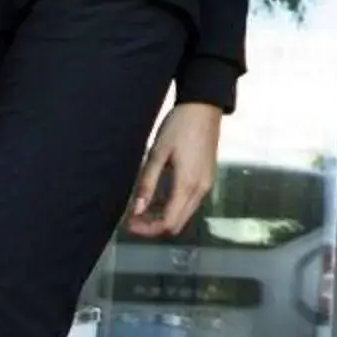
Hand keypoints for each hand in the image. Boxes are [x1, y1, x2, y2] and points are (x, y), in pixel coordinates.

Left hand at [126, 102, 221, 236]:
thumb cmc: (179, 127)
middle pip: (177, 224)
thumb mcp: (157, 154)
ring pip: (184, 214)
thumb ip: (147, 184)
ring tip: (142, 207)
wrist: (204, 107)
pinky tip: (158, 195)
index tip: (129, 222)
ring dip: (163, 217)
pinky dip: (173, 206)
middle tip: (132, 217)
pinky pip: (190, 202)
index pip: (168, 223)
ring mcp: (206, 184)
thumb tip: (136, 210)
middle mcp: (201, 190)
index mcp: (188, 185)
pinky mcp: (207, 178)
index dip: (147, 229)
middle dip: (154, 226)